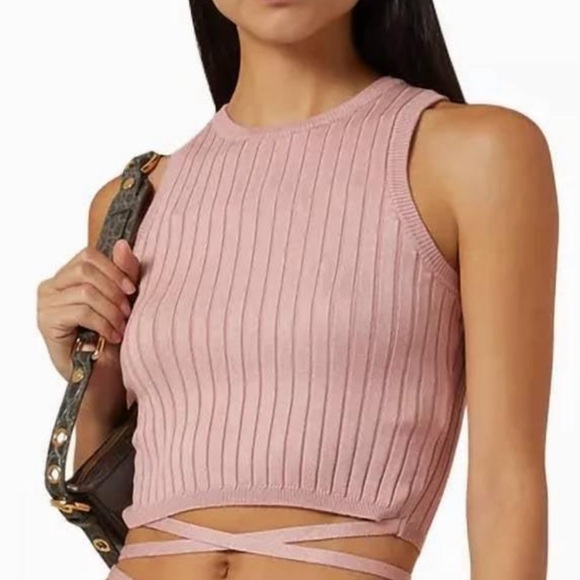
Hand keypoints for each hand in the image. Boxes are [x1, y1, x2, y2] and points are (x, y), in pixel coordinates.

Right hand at [36, 239, 139, 379]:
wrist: (104, 375)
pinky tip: (112, 336)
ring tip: (121, 326)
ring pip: (86, 291)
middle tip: (127, 311)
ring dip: (111, 310)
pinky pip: (80, 312)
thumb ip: (123, 272)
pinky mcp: (47, 323)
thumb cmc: (112, 336)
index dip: (114, 269)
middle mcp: (51, 286)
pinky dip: (103, 323)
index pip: (88, 255)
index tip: (132, 289)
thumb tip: (123, 243)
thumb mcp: (124, 299)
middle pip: (86, 269)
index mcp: (68, 276)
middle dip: (113, 290)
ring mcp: (45, 304)